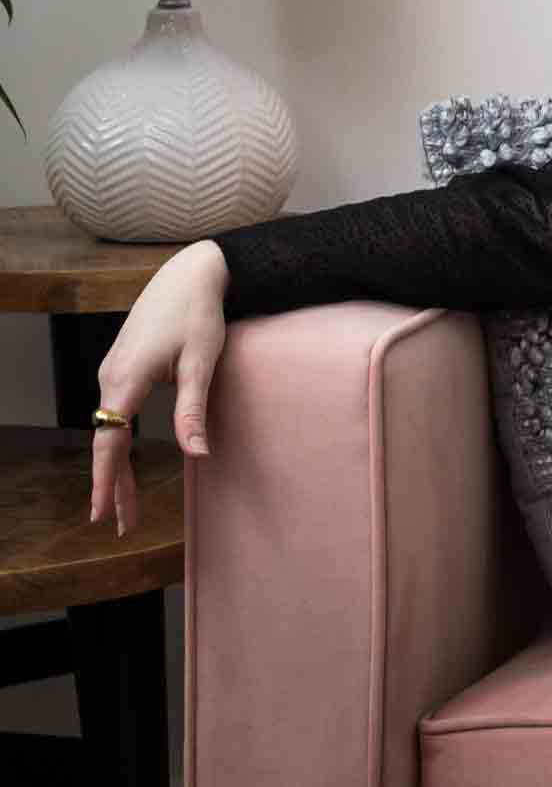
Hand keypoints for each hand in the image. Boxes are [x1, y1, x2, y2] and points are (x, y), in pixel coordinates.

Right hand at [90, 240, 229, 536]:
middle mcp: (110, 377)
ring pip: (107, 430)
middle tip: (117, 526)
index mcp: (126, 378)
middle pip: (104, 442)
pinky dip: (118, 443)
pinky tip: (125, 461)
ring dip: (116, 467)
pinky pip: (114, 414)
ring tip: (124, 506)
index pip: (109, 441)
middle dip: (112, 485)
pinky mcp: (121, 368)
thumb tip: (198, 454)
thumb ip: (193, 409)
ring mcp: (112, 372)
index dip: (106, 480)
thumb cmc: (199, 314)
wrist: (189, 274)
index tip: (101, 513)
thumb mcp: (202, 362)